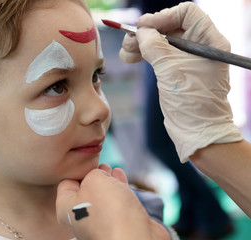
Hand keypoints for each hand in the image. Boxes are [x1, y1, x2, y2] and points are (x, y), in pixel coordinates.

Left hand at [56, 164, 169, 239]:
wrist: (134, 237)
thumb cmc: (109, 210)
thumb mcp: (94, 179)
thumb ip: (93, 172)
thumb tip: (100, 175)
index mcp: (66, 209)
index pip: (66, 183)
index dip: (78, 170)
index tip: (88, 161)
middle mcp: (80, 218)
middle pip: (84, 190)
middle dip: (94, 175)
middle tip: (100, 164)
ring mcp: (99, 222)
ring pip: (102, 196)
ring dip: (108, 181)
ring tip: (112, 168)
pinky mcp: (118, 224)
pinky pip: (116, 203)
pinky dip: (119, 189)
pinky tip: (121, 177)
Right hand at [119, 2, 241, 161]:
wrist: (196, 132)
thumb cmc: (192, 103)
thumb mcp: (171, 70)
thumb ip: (154, 46)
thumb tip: (141, 31)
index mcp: (209, 42)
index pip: (186, 13)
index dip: (162, 17)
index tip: (142, 27)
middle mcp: (200, 47)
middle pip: (170, 27)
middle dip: (147, 32)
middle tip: (128, 41)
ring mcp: (187, 60)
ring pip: (161, 41)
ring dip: (141, 44)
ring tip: (125, 52)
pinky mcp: (177, 71)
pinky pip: (158, 55)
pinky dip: (143, 54)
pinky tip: (129, 57)